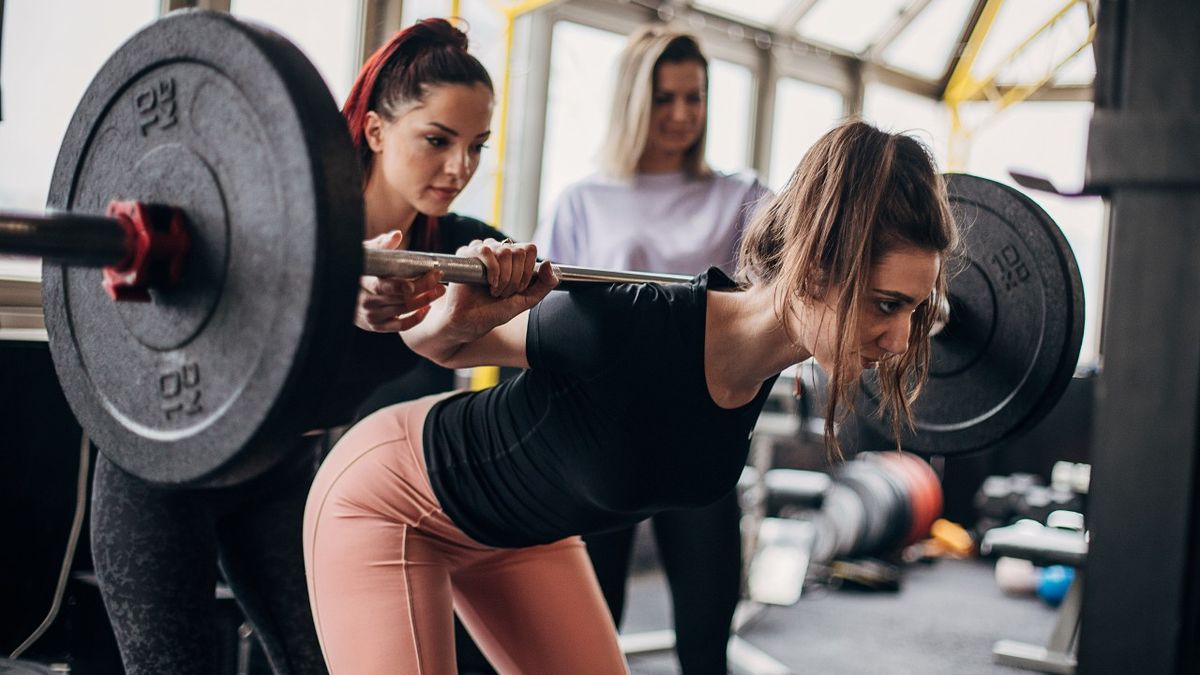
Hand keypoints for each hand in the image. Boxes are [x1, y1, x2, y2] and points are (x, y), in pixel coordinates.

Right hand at [354, 230, 445, 332]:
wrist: (341, 293)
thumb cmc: (359, 270)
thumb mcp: (366, 255)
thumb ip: (382, 245)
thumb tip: (396, 234)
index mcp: (362, 281)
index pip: (383, 287)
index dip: (401, 286)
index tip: (421, 279)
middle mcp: (366, 301)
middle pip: (400, 297)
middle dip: (423, 287)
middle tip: (438, 276)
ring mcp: (371, 315)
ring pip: (404, 310)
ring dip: (425, 300)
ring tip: (439, 289)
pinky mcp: (377, 326)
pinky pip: (401, 326)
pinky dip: (417, 318)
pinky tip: (427, 306)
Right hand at [427, 239, 557, 343]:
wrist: (471, 323)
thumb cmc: (495, 311)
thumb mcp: (526, 300)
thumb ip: (544, 285)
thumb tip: (549, 263)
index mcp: (512, 259)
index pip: (529, 249)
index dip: (527, 271)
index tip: (518, 289)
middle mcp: (498, 251)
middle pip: (518, 251)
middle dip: (515, 278)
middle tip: (504, 293)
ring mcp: (482, 252)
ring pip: (504, 251)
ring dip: (504, 277)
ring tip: (495, 291)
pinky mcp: (466, 254)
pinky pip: (485, 250)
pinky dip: (492, 270)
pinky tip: (488, 284)